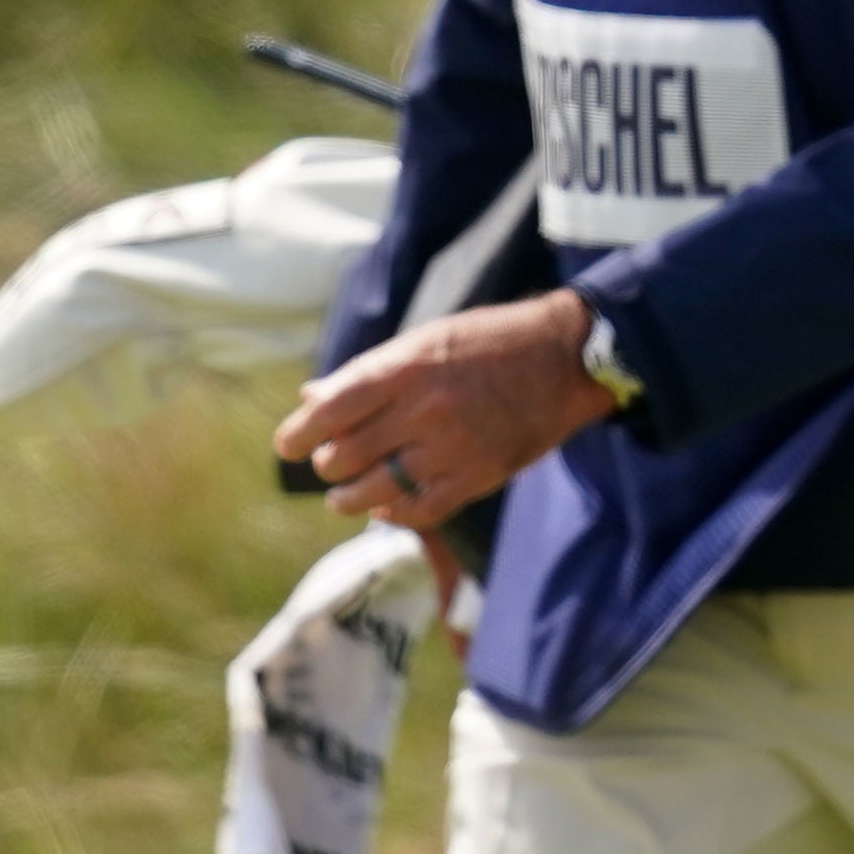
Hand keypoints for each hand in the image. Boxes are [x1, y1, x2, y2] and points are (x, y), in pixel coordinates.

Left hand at [272, 289, 615, 528]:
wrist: (565, 359)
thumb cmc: (490, 342)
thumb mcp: (427, 339)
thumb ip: (370, 370)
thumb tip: (311, 396)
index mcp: (408, 367)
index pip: (333, 407)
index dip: (301, 432)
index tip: (289, 444)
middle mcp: (425, 409)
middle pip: (347, 455)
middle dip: (329, 464)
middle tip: (330, 463)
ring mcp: (451, 448)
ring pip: (375, 491)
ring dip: (349, 498)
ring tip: (345, 496)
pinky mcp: (476, 478)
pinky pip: (418, 511)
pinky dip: (393, 515)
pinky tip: (386, 508)